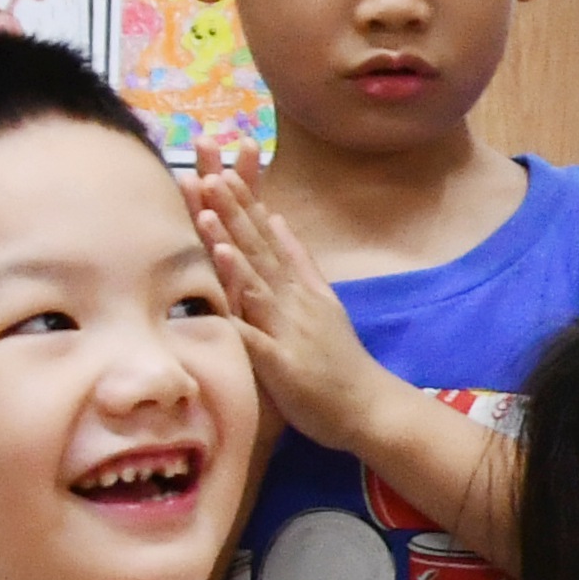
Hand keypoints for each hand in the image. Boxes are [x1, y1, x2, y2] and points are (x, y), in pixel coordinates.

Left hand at [191, 156, 392, 450]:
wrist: (370, 407)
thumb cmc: (339, 362)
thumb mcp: (323, 301)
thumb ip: (299, 262)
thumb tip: (277, 219)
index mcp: (300, 287)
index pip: (266, 239)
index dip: (245, 205)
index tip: (222, 172)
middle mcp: (295, 300)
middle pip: (258, 250)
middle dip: (232, 212)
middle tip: (209, 173)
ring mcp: (290, 329)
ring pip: (255, 282)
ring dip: (231, 247)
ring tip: (208, 213)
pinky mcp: (284, 363)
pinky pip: (255, 335)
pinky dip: (240, 312)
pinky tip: (222, 298)